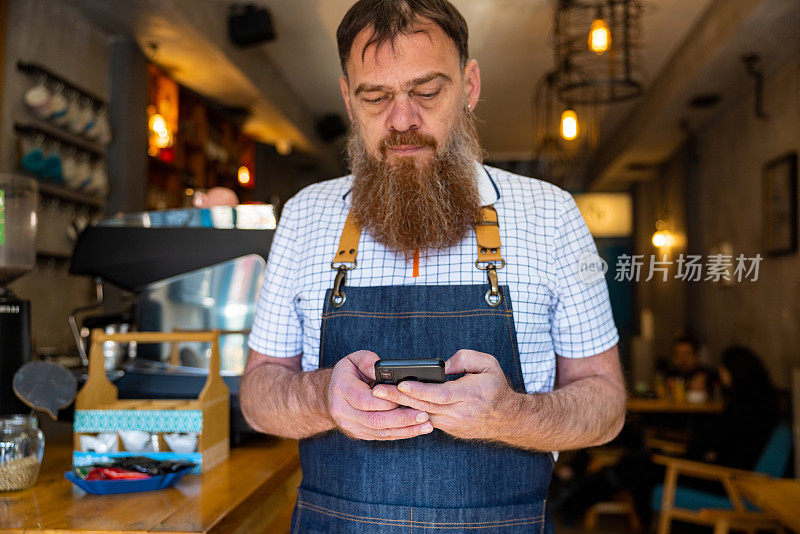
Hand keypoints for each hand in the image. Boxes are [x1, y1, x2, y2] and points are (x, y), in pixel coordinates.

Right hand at [327, 350, 432, 439]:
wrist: (331, 393)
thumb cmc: (348, 373)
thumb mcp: (355, 359)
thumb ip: (369, 362)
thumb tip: (383, 369)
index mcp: (342, 390)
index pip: (366, 400)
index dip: (388, 401)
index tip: (408, 398)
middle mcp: (342, 411)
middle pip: (375, 420)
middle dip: (402, 418)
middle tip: (424, 414)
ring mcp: (350, 425)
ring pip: (380, 431)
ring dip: (405, 429)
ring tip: (426, 425)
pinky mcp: (359, 434)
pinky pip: (381, 436)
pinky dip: (400, 434)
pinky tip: (416, 430)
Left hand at [371, 350, 516, 439]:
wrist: (507, 418)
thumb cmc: (495, 386)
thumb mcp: (487, 364)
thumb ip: (464, 359)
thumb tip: (441, 367)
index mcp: (470, 394)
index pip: (440, 394)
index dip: (419, 390)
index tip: (401, 383)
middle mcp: (460, 412)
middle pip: (424, 406)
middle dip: (398, 397)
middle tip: (377, 391)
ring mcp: (453, 424)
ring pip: (422, 415)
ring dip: (400, 406)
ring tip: (380, 396)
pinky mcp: (449, 430)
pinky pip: (426, 420)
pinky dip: (410, 413)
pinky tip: (394, 405)